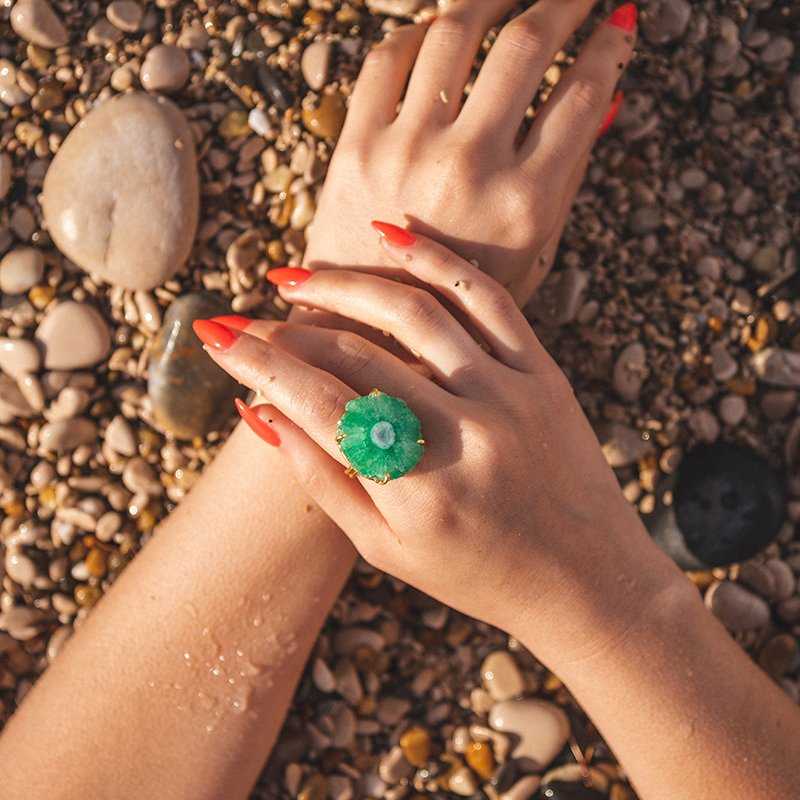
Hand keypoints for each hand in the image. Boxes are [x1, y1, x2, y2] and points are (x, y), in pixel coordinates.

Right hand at [194, 224, 679, 665]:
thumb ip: (323, 481)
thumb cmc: (478, 576)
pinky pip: (487, 298)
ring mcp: (509, 396)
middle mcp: (461, 435)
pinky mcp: (544, 374)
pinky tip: (389, 235)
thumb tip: (262, 413)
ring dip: (345, 285)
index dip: (256, 363)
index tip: (216, 335)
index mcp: (414, 492)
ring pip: (412, 312)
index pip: (314, 404)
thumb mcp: (388, 551)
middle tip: (250, 317)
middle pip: (353, 353)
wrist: (589, 581)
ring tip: (299, 277)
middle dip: (287, 329)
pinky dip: (435, 260)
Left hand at [301, 1, 635, 304]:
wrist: (367, 329)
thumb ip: (566, 180)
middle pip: (525, 46)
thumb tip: (606, 100)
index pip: (583, 95)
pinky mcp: (356, 145)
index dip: (610, 46)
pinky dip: (418, 32)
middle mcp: (469, 168)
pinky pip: (388, 58)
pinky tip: (440, 30)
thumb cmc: (456, 303)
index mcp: (524, 205)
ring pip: (455, 30)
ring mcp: (407, 151)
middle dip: (562, 1)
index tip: (620, 22)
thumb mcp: (530, 259)